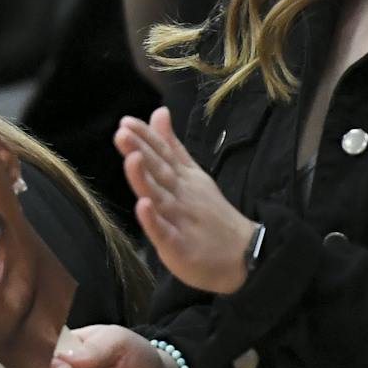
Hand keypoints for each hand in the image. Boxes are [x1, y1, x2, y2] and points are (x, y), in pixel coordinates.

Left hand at [115, 107, 256, 293]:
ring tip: (132, 159)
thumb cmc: (210, 214)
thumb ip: (171, 146)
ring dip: (145, 178)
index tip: (126, 121)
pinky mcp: (179, 245)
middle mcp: (180, 195)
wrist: (244, 256)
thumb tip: (158, 112)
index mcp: (183, 179)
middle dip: (141, 151)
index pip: (163, 154)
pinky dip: (153, 220)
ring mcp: (180, 220)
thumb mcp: (192, 174)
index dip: (146, 137)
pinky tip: (143, 206)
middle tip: (123, 132)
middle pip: (159, 171)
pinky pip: (164, 232)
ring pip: (160, 196)